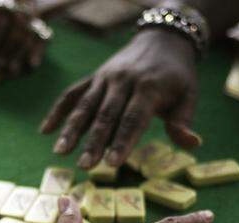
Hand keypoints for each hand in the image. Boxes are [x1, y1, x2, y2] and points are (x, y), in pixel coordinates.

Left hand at [0, 0, 47, 75]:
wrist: (11, 8)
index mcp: (1, 3)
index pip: (0, 15)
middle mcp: (19, 8)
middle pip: (17, 26)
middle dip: (7, 48)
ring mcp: (32, 19)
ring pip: (30, 34)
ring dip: (20, 54)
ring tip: (11, 70)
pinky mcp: (41, 29)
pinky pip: (43, 38)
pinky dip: (39, 51)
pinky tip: (32, 64)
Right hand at [41, 29, 201, 169]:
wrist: (161, 41)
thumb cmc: (177, 76)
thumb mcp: (188, 95)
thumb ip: (184, 121)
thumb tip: (192, 144)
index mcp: (149, 87)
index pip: (133, 119)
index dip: (122, 142)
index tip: (112, 164)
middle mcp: (123, 81)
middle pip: (106, 115)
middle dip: (94, 142)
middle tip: (85, 166)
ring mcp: (105, 78)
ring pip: (85, 105)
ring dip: (71, 129)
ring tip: (60, 152)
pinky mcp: (94, 77)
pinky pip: (73, 93)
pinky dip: (58, 111)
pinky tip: (45, 130)